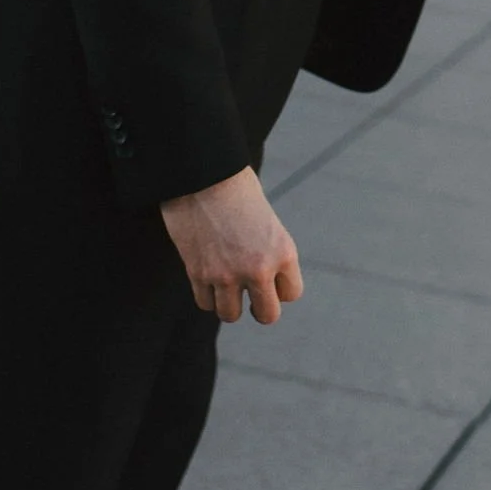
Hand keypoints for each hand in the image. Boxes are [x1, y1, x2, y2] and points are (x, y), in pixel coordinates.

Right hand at [160, 167, 303, 323]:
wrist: (203, 174)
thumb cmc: (236, 189)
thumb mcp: (267, 221)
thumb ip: (269, 251)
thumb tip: (262, 280)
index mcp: (284, 252)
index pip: (291, 294)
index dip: (279, 288)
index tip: (268, 278)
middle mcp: (259, 268)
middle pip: (267, 315)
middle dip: (258, 308)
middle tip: (250, 296)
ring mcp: (227, 274)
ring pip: (230, 314)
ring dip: (228, 303)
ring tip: (225, 286)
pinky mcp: (198, 273)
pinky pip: (205, 303)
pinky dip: (206, 295)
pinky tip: (206, 278)